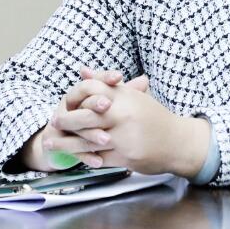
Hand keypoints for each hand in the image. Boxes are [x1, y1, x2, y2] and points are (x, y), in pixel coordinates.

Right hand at [18, 69, 147, 171]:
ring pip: (78, 128)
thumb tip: (144, 80)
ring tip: (107, 140)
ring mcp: (63, 123)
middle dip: (95, 103)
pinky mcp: (58, 142)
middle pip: (83, 102)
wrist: (65, 139)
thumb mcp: (112, 107)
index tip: (119, 77)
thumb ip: (126, 94)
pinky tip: (98, 162)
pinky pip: (72, 150)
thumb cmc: (95, 121)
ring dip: (92, 134)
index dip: (105, 77)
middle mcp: (71, 105)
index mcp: (83, 93)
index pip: (93, 80)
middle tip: (107, 104)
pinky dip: (86, 157)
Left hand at [58, 78, 209, 176]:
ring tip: (50, 142)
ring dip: (66, 143)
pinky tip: (72, 157)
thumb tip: (82, 71)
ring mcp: (124, 137)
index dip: (74, 97)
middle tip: (52, 123)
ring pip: (88, 140)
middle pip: (85, 117)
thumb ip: (106, 84)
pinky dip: (84, 157)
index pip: (90, 90)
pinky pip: (98, 157)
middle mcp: (123, 114)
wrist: (179, 142)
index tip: (63, 104)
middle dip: (66, 121)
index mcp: (124, 97)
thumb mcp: (132, 96)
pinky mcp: (125, 156)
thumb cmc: (155, 117)